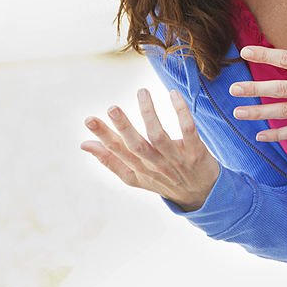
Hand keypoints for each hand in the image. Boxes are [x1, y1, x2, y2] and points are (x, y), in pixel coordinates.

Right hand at [81, 88, 219, 211]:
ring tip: (141, 92)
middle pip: (137, 146)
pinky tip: (173, 94)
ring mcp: (177, 159)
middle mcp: (156, 165)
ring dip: (150, 114)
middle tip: (112, 108)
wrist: (203, 194)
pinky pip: (188, 130)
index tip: (89, 119)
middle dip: (124, 127)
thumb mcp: (135, 177)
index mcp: (139, 169)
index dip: (104, 137)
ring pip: (160, 136)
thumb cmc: (164, 181)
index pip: (118, 152)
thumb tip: (84, 144)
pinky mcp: (196, 152)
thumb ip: (111, 160)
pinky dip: (181, 112)